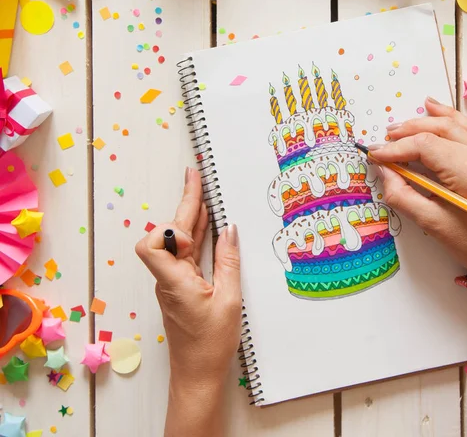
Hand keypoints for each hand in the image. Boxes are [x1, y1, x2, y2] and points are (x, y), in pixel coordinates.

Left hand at [135, 167, 241, 392]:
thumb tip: (230, 230)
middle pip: (170, 233)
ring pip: (177, 240)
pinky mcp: (181, 284)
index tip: (197, 223)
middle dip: (185, 203)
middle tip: (195, 175)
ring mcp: (173, 280)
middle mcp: (168, 277)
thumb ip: (228, 261)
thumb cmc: (210, 343)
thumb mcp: (228, 300)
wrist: (197, 373)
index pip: (154, 244)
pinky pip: (186, 252)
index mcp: (175, 281)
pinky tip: (209, 224)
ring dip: (191, 215)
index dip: (172, 229)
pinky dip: (197, 234)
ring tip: (203, 190)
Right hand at [371, 97, 466, 273]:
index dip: (395, 147)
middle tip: (382, 141)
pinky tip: (432, 107)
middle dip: (405, 132)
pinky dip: (446, 115)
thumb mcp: (428, 221)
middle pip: (436, 130)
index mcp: (465, 172)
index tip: (374, 154)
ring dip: (423, 120)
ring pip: (450, 124)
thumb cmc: (465, 241)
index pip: (424, 146)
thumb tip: (382, 169)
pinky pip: (464, 128)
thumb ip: (400, 193)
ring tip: (399, 126)